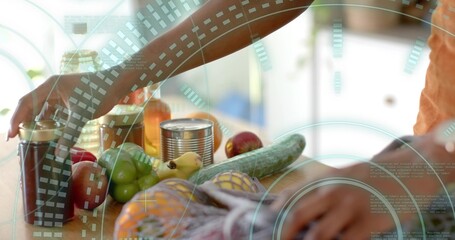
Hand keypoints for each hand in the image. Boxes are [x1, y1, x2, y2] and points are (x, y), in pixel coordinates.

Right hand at [8, 69, 123, 157]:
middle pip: (31, 108)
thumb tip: (58, 154)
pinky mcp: (68, 101)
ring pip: (43, 112)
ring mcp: (60, 95)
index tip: (10, 136)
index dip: (16, 119)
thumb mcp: (82, 114)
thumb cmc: (100, 93)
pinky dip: (51, 125)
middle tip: (20, 142)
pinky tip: (50, 137)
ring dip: (38, 126)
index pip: (26, 103)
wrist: (117, 84)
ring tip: (33, 142)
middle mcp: (52, 89)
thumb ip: (70, 133)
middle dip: (25, 124)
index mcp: (50, 86)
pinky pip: (54, 114)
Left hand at [271, 133, 454, 239]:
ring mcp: (350, 206)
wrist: (408, 171)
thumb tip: (286, 202)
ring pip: (318, 234)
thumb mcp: (340, 174)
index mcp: (323, 179)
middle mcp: (332, 191)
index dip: (275, 212)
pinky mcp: (368, 222)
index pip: (290, 196)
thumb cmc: (370, 176)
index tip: (267, 224)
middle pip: (298, 216)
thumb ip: (317, 188)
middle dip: (284, 234)